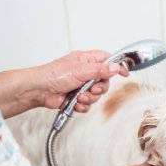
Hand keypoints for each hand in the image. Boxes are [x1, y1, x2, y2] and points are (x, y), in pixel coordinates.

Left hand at [0, 50, 128, 117]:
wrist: (39, 91)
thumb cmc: (53, 75)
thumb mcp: (80, 70)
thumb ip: (100, 69)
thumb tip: (115, 67)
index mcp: (86, 60)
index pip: (107, 60)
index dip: (117, 65)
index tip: (125, 72)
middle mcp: (85, 72)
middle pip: (104, 81)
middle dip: (100, 88)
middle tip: (92, 89)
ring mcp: (82, 85)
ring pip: (97, 94)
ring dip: (90, 98)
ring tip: (79, 97)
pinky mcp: (77, 97)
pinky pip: (89, 104)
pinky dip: (83, 106)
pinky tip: (75, 104)